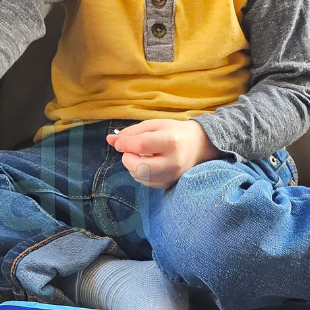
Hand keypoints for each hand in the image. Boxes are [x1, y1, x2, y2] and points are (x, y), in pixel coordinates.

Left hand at [107, 119, 221, 187]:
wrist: (200, 145)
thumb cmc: (175, 132)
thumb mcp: (154, 125)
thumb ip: (131, 132)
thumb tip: (110, 140)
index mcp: (171, 141)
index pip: (141, 145)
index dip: (125, 144)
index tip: (118, 143)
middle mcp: (173, 161)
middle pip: (140, 167)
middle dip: (127, 159)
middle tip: (129, 152)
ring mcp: (172, 176)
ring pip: (140, 177)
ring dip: (132, 166)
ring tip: (140, 156)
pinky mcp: (170, 184)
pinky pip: (146, 182)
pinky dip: (140, 174)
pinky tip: (147, 164)